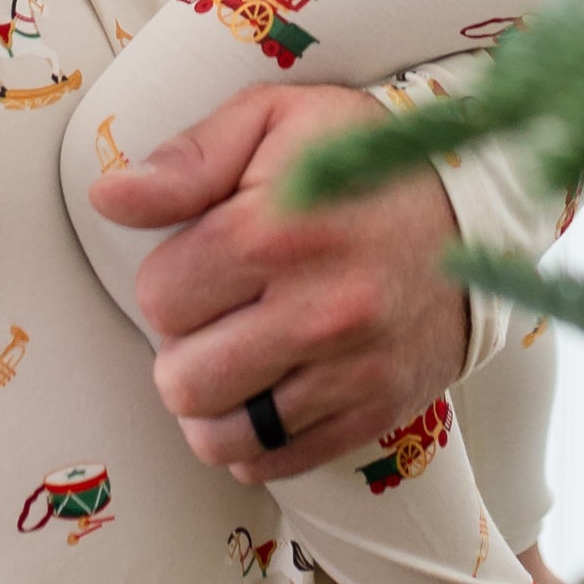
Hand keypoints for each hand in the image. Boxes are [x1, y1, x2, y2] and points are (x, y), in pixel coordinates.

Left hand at [90, 82, 469, 482]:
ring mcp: (353, 369)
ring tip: (236, 357)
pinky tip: (270, 388)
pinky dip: (257, 439)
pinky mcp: (378, 410)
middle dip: (183, 347)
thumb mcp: (274, 120)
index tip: (203, 258)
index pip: (159, 298)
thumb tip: (109, 197)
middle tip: (218, 313)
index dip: (169, 279)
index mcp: (280, 230)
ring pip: (222, 437)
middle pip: (182, 381)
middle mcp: (319, 309)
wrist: (475, 204)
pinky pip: (277, 463)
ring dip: (213, 402)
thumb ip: (188, 160)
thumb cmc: (360, 155)